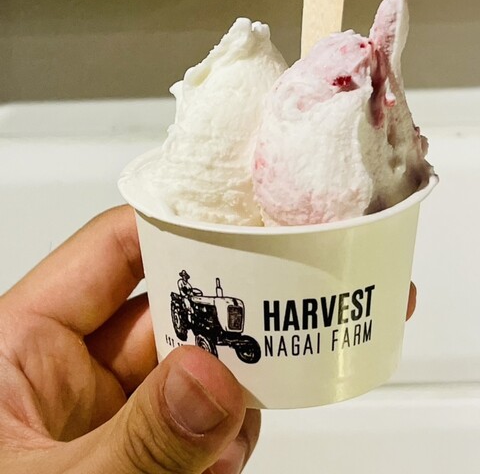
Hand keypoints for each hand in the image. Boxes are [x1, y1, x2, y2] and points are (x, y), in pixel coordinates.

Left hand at [0, 206, 259, 472]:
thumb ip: (136, 438)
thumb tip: (212, 381)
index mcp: (22, 342)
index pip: (111, 249)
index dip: (177, 228)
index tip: (245, 230)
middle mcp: (67, 368)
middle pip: (164, 310)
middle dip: (218, 324)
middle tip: (274, 328)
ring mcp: (102, 413)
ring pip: (186, 371)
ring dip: (226, 392)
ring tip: (240, 423)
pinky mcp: (130, 451)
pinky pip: (189, 423)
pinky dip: (219, 437)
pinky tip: (221, 462)